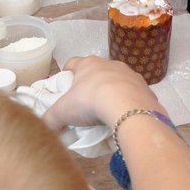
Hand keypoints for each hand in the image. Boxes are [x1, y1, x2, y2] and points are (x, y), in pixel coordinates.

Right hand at [42, 56, 159, 130]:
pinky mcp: (145, 88)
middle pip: (97, 71)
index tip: (64, 85)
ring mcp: (130, 74)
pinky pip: (134, 94)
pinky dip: (128, 103)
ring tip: (106, 111)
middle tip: (85, 102)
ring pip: (118, 80)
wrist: (129, 109)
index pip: (73, 62)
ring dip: (112, 92)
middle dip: (91, 84)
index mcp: (88, 64)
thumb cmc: (91, 102)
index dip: (67, 73)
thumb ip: (50, 118)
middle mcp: (110, 64)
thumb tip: (44, 126)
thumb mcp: (63, 112)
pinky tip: (124, 116)